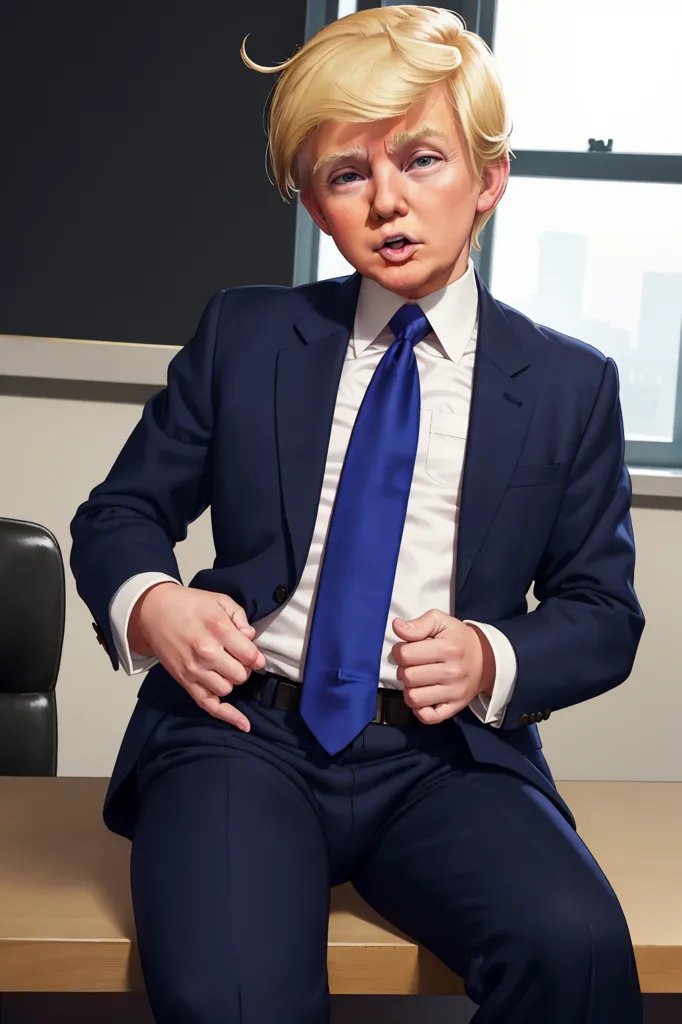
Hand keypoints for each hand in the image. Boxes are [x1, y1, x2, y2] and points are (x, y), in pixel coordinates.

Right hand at [128, 582, 264, 730]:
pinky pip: (209, 705)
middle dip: (243, 668)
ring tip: (224, 668)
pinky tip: (243, 724)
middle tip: (236, 658)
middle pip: (241, 675)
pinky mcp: (185, 681)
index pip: (250, 656)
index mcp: (218, 629)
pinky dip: (227, 716)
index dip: (256, 657)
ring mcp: (194, 670)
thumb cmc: (188, 604)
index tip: (253, 655)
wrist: (153, 612)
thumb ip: (240, 618)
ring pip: (227, 689)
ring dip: (231, 681)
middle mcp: (207, 652)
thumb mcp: (220, 600)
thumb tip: (251, 638)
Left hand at [391, 610, 493, 724]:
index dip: (399, 651)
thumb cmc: (458, 639)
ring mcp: (455, 692)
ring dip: (409, 689)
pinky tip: (423, 696)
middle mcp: (453, 672)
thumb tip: (398, 627)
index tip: (406, 650)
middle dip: (403, 669)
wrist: (486, 659)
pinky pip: (428, 717)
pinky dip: (420, 710)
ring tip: (417, 680)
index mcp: (448, 648)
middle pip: (407, 677)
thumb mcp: (441, 621)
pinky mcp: (455, 707)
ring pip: (414, 698)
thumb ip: (418, 623)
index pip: (405, 654)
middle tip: (412, 665)